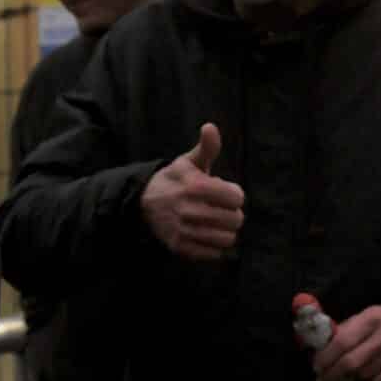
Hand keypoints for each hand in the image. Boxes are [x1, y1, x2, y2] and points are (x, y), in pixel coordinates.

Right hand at [140, 123, 244, 261]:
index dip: (235, 195)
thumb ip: (206, 147)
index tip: (227, 193)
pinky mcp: (180, 247)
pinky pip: (213, 254)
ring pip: (227, 239)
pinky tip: (208, 235)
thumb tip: (210, 126)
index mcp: (195, 186)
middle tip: (225, 210)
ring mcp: (184, 230)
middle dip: (234, 214)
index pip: (237, 198)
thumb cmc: (174, 180)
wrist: (143, 202)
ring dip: (226, 231)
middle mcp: (190, 210)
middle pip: (235, 220)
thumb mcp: (189, 161)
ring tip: (219, 223)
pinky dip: (215, 247)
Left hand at [313, 305, 380, 380]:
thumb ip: (341, 331)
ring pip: (363, 375)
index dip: (326, 357)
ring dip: (351, 377)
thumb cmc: (379, 321)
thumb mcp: (361, 317)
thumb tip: (316, 350)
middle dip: (332, 375)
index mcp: (371, 318)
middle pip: (351, 362)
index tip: (316, 367)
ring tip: (347, 374)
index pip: (343, 342)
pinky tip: (368, 372)